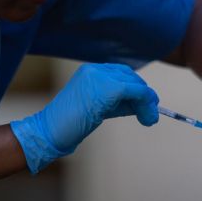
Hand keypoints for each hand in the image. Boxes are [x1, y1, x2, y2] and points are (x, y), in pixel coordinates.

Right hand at [10, 63, 158, 172]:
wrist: (50, 131)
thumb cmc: (70, 124)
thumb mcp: (97, 107)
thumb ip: (117, 101)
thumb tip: (142, 103)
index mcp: (90, 70)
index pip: (122, 73)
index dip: (136, 89)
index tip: (145, 105)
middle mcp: (95, 70)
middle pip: (130, 76)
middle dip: (144, 95)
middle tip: (150, 114)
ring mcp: (99, 77)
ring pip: (135, 84)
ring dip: (147, 102)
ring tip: (150, 119)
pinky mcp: (106, 89)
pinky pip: (134, 91)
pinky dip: (145, 103)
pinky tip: (147, 117)